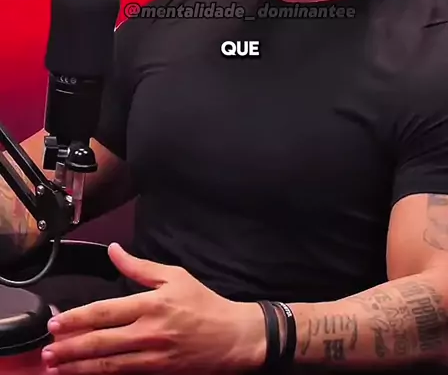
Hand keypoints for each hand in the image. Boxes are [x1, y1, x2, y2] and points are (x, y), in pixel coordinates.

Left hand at [41, 242, 265, 373]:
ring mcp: (153, 357)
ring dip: (79, 367)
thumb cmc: (204, 303)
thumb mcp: (175, 275)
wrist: (233, 337)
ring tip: (56, 367)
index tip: (55, 322)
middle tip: (47, 351)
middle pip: (101, 342)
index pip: (105, 312)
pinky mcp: (158, 373)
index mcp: (152, 304)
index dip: (77, 319)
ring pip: (108, 365)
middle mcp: (149, 332)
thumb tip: (114, 250)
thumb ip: (140, 266)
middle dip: (70, 348)